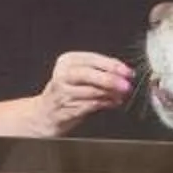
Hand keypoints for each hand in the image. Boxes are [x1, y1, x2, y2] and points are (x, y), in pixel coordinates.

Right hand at [0, 51, 135, 136]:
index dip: (112, 65)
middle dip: (111, 79)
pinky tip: (114, 102)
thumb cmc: (66, 92)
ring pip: (92, 91)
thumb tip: (124, 74)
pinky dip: (106, 103)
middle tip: (126, 84)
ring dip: (111, 94)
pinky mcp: (67, 108)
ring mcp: (63, 92)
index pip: (93, 59)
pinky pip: (91, 104)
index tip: (127, 71)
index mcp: (67, 61)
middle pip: (90, 74)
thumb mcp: (79, 74)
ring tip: (122, 95)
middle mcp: (63, 74)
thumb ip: (99, 71)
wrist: (45, 113)